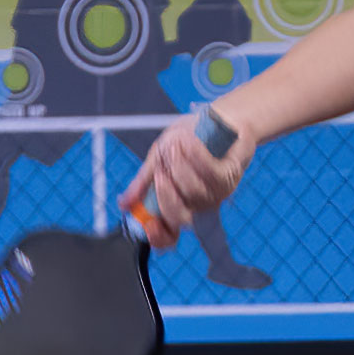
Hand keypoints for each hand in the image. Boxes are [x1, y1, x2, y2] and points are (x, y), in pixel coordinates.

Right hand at [119, 109, 247, 247]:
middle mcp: (195, 204)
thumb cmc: (189, 137)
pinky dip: (196, 156)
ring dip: (180, 164)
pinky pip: (209, 173)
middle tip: (160, 172)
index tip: (148, 225)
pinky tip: (189, 143)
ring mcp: (214, 193)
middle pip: (179, 218)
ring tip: (177, 143)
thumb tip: (124, 204)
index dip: (157, 236)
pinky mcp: (228, 178)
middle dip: (165, 195)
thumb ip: (144, 181)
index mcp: (176, 202)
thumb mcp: (158, 157)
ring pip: (192, 191)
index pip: (168, 234)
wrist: (220, 118)